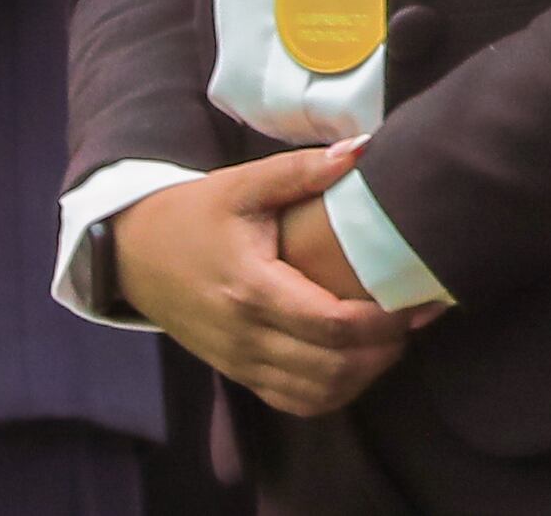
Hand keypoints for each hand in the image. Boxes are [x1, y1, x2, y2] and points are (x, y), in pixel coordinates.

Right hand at [113, 144, 410, 418]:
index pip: (332, 325)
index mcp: (252, 288)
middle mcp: (246, 335)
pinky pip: (292, 401)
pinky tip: (356, 364)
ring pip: (316, 394)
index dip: (382, 321)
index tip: (416, 300)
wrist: (135, 253)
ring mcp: (240, 361)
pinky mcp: (237, 372)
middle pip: (332, 367)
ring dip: (363, 375)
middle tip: (416, 319)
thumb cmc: (195, 214)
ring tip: (394, 340)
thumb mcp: (244, 184)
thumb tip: (364, 148)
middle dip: (384, 350)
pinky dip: (332, 392)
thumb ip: (304, 170)